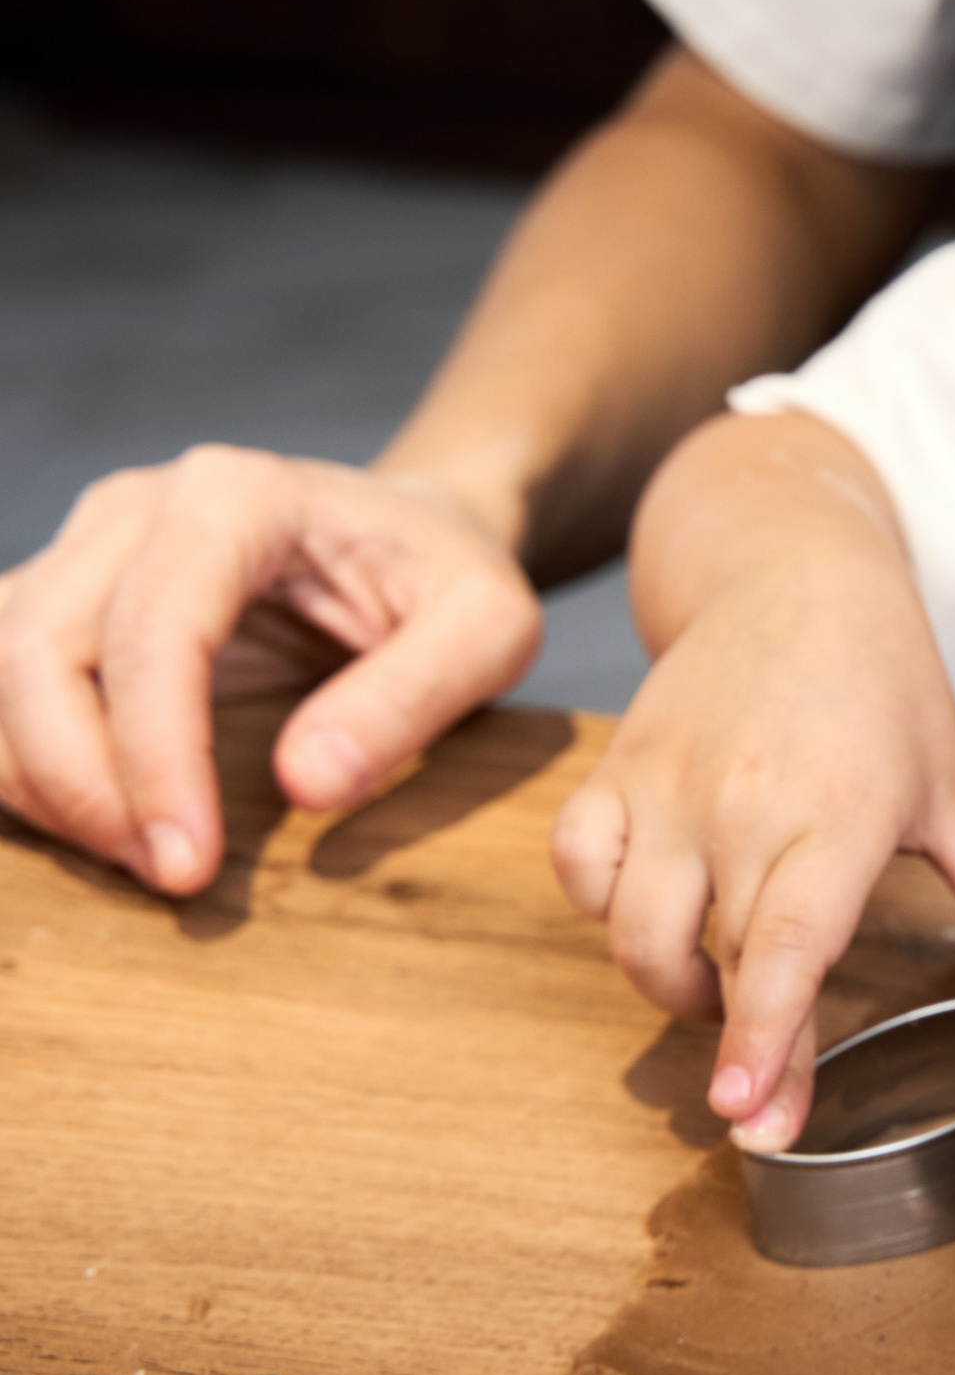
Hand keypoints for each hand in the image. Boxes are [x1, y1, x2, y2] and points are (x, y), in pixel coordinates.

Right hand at [0, 444, 541, 892]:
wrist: (416, 537)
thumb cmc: (452, 580)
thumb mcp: (489, 630)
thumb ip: (410, 698)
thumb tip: (306, 785)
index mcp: (239, 496)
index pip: (154, 629)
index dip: (153, 755)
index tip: (187, 863)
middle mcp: (139, 508)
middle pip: (37, 647)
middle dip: (82, 783)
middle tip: (168, 878)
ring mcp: (90, 547)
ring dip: (40, 781)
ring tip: (140, 860)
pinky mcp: (69, 596)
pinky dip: (26, 765)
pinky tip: (96, 827)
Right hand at [550, 508, 954, 1151]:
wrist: (793, 573)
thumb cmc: (882, 681)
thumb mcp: (950, 781)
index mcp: (837, 815)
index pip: (790, 945)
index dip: (766, 1034)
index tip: (749, 1111)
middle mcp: (742, 805)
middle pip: (711, 956)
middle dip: (728, 1047)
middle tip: (756, 1101)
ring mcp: (669, 786)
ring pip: (633, 926)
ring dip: (668, 984)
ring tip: (720, 989)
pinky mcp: (616, 768)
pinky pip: (576, 864)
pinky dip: (600, 905)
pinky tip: (655, 911)